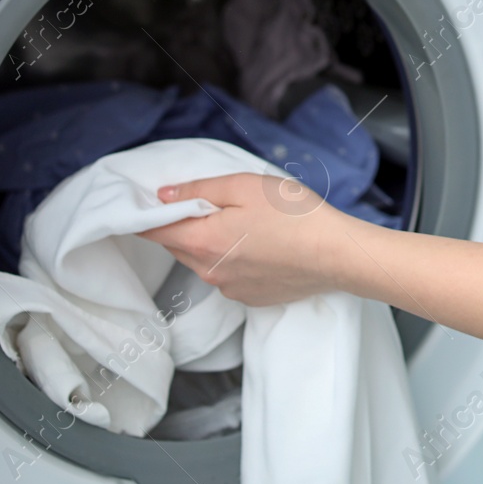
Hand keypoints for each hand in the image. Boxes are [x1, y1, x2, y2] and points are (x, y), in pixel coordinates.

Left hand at [138, 172, 350, 305]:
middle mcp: (209, 272)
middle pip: (178, 246)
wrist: (335, 255)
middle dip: (182, 224)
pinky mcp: (250, 298)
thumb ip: (198, 189)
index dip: (147, 213)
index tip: (150, 200)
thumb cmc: (293, 214)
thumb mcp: (244, 186)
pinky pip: (227, 275)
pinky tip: (260, 245)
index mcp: (202, 241)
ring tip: (243, 223)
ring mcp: (229, 289)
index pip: (153, 230)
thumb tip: (162, 195)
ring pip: (203, 261)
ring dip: (210, 242)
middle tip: (208, 202)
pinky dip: (233, 260)